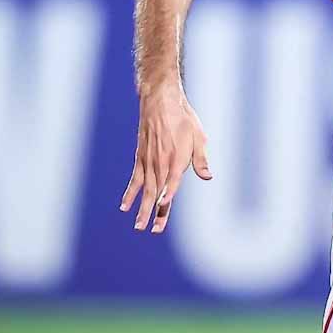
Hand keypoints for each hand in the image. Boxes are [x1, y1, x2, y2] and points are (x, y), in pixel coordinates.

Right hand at [121, 86, 211, 233]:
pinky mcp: (140, 158)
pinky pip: (134, 179)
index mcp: (177, 157)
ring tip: (139, 226)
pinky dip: (129, 193)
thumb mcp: (199, 137)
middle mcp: (161, 161)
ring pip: (145, 189)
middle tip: (154, 230)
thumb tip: (208, 176)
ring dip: (142, 208)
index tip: (163, 205)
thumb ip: (201, 159)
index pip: (172, 181)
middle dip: (156, 212)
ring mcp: (148, 161)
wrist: (160, 102)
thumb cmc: (184, 120)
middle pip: (158, 191)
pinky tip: (125, 206)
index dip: (168, 193)